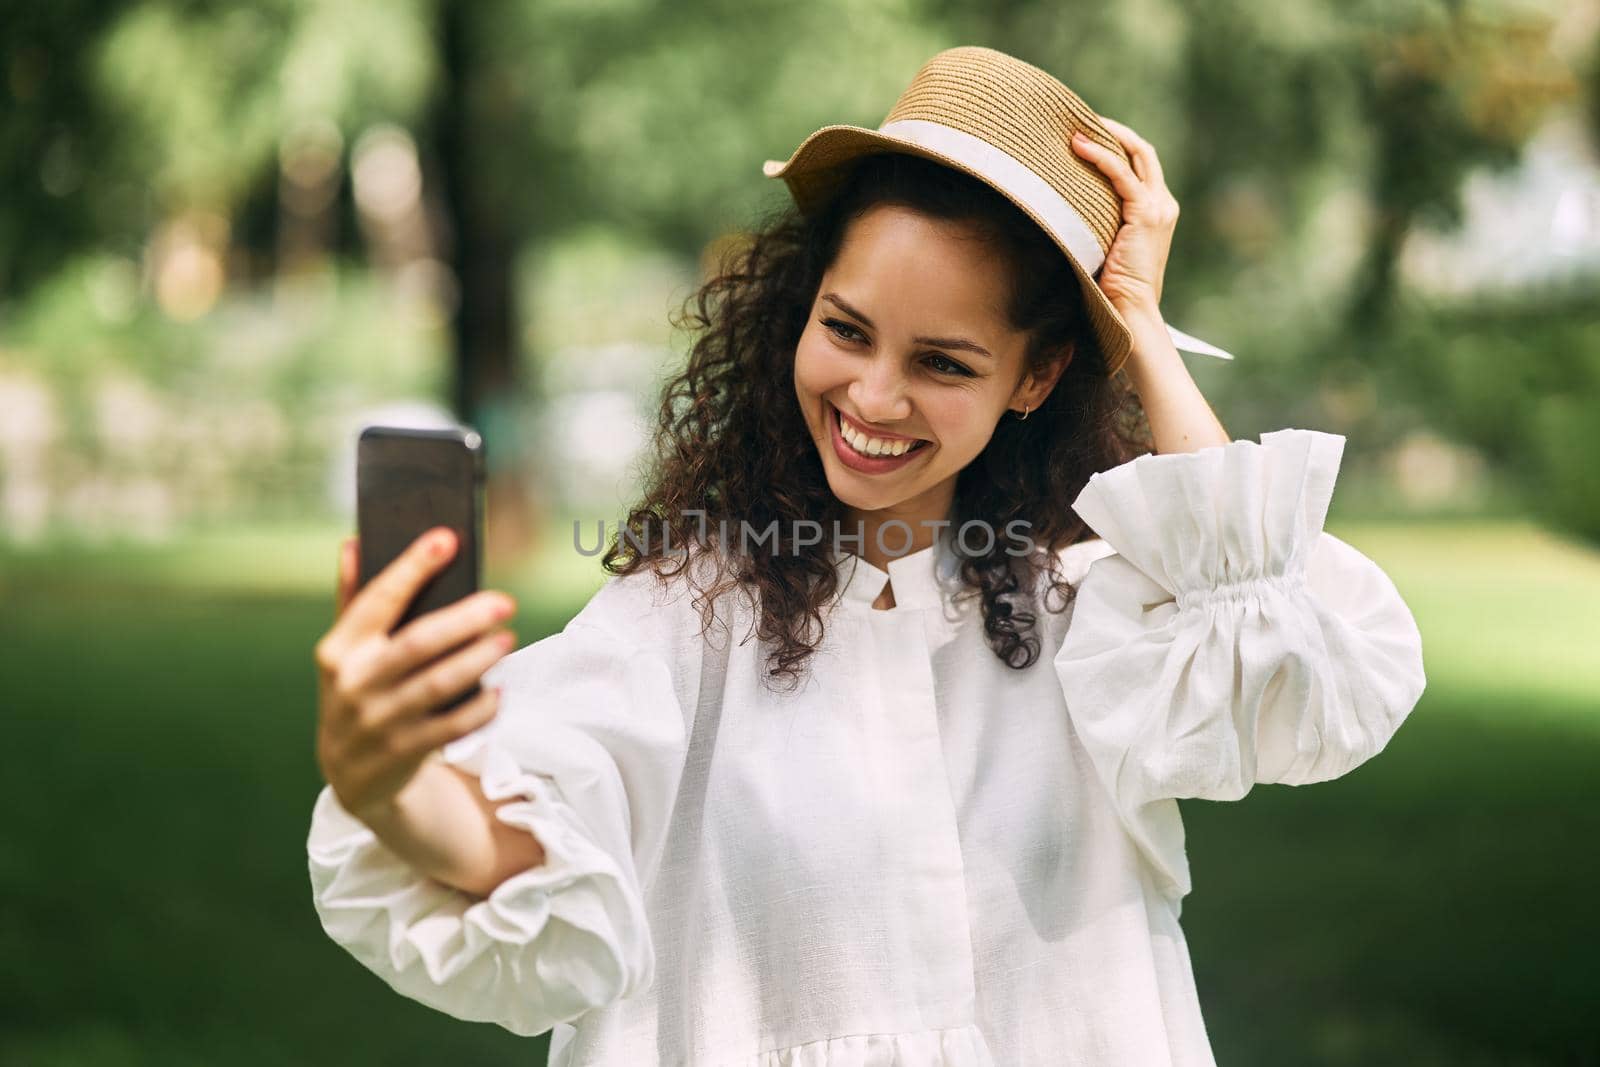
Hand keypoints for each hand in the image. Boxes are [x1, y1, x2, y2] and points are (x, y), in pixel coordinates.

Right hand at [313, 528, 517, 823]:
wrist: (349, 774)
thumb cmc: (356, 693)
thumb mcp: (345, 652)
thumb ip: (351, 599)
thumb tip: (353, 543)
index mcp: (338, 650)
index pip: (377, 600)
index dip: (411, 568)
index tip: (445, 539)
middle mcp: (354, 684)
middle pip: (417, 643)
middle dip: (465, 619)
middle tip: (504, 603)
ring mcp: (378, 721)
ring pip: (438, 684)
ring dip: (478, 660)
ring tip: (506, 639)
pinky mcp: (403, 752)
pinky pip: (452, 726)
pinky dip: (480, 708)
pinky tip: (499, 690)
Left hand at [1069, 117, 1179, 322]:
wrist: (1129, 310)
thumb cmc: (1111, 289)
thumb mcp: (1106, 247)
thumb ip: (1098, 225)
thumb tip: (1061, 211)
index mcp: (1157, 212)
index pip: (1141, 165)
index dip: (1118, 145)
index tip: (1088, 135)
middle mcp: (1163, 205)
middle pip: (1143, 151)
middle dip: (1114, 131)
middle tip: (1081, 122)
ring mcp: (1158, 208)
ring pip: (1136, 154)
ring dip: (1107, 136)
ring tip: (1075, 128)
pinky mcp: (1146, 214)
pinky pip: (1122, 174)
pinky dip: (1100, 156)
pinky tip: (1078, 146)